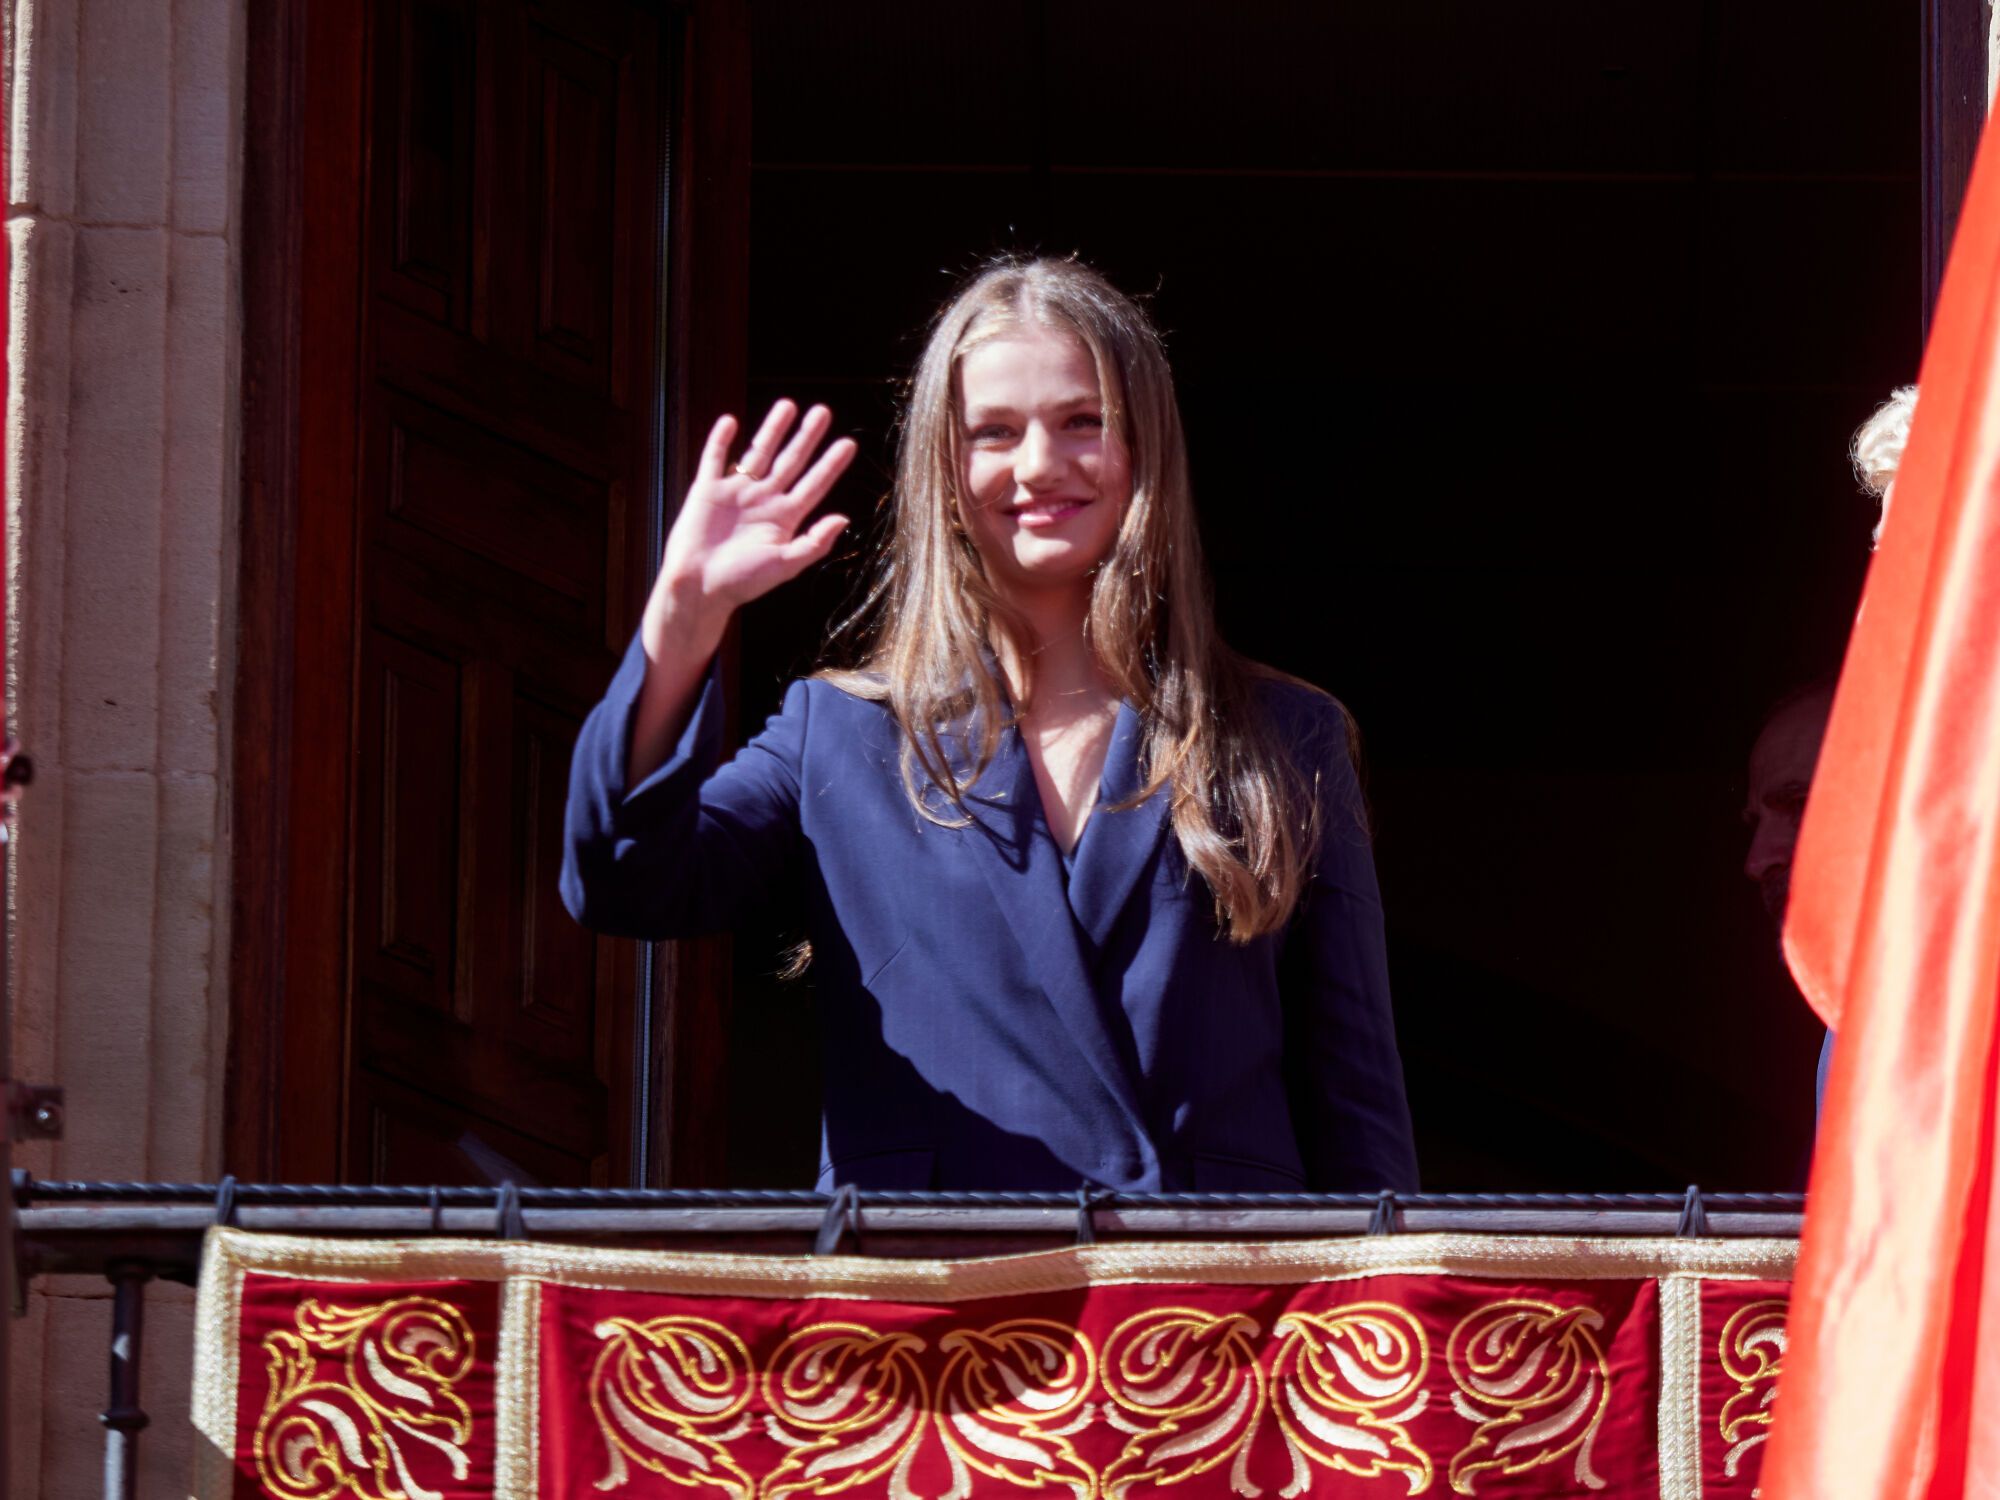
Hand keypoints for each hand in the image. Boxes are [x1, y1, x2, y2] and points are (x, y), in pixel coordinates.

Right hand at [647, 400, 856, 649]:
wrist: (698, 588)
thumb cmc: (741, 583)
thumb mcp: (784, 565)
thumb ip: (814, 542)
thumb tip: (843, 518)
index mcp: (784, 519)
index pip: (813, 485)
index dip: (831, 465)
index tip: (848, 443)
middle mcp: (763, 501)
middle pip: (791, 461)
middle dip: (807, 437)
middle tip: (823, 412)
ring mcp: (736, 493)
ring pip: (757, 453)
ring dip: (772, 430)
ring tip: (788, 405)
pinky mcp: (707, 491)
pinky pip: (714, 459)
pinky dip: (720, 440)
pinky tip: (730, 422)